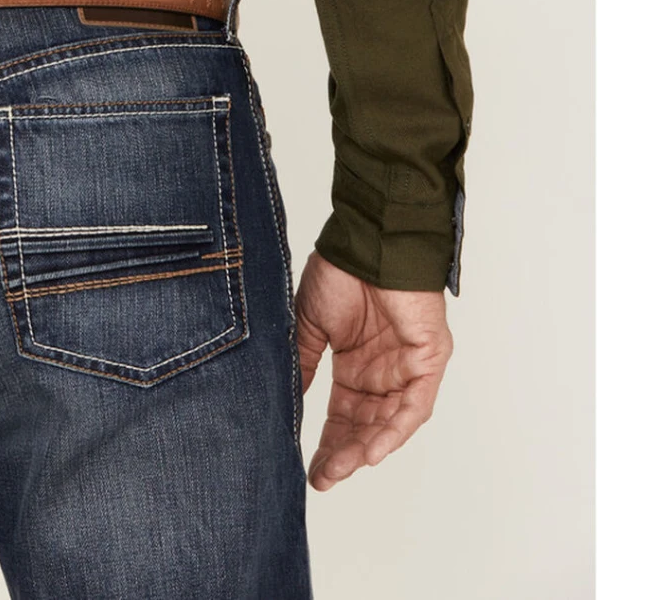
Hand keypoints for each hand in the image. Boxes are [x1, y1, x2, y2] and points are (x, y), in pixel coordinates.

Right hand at [294, 248, 453, 491]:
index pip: (344, 416)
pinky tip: (372, 448)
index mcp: (356, 365)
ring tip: (341, 468)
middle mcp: (383, 372)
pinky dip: (395, 429)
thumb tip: (288, 401)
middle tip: (322, 477)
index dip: (328, 443)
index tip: (310, 470)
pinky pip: (414, 405)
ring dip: (366, 448)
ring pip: (390, 422)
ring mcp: (408, 368)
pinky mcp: (428, 360)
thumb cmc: (340, 272)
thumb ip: (303, 362)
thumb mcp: (310, 324)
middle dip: (344, 454)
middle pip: (366, 426)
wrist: (366, 240)